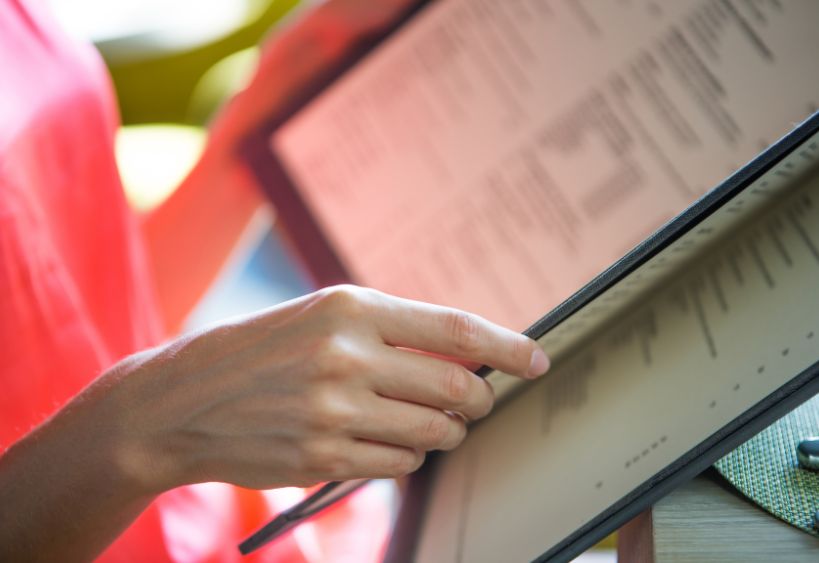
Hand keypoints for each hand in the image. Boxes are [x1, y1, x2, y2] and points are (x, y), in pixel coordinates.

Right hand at [98, 286, 548, 493]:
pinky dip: (407, 458)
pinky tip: (387, 445)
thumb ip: (391, 332)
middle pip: (455, 388)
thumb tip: (466, 357)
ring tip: (428, 424)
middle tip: (474, 401)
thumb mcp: (321, 316)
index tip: (536, 359)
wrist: (180, 400)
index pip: (454, 330)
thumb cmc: (258, 351)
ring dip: (444, 433)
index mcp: (350, 307)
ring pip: (433, 433)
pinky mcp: (322, 456)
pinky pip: (398, 466)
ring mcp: (333, 410)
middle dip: (477, 400)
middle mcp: (346, 355)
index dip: (507, 347)